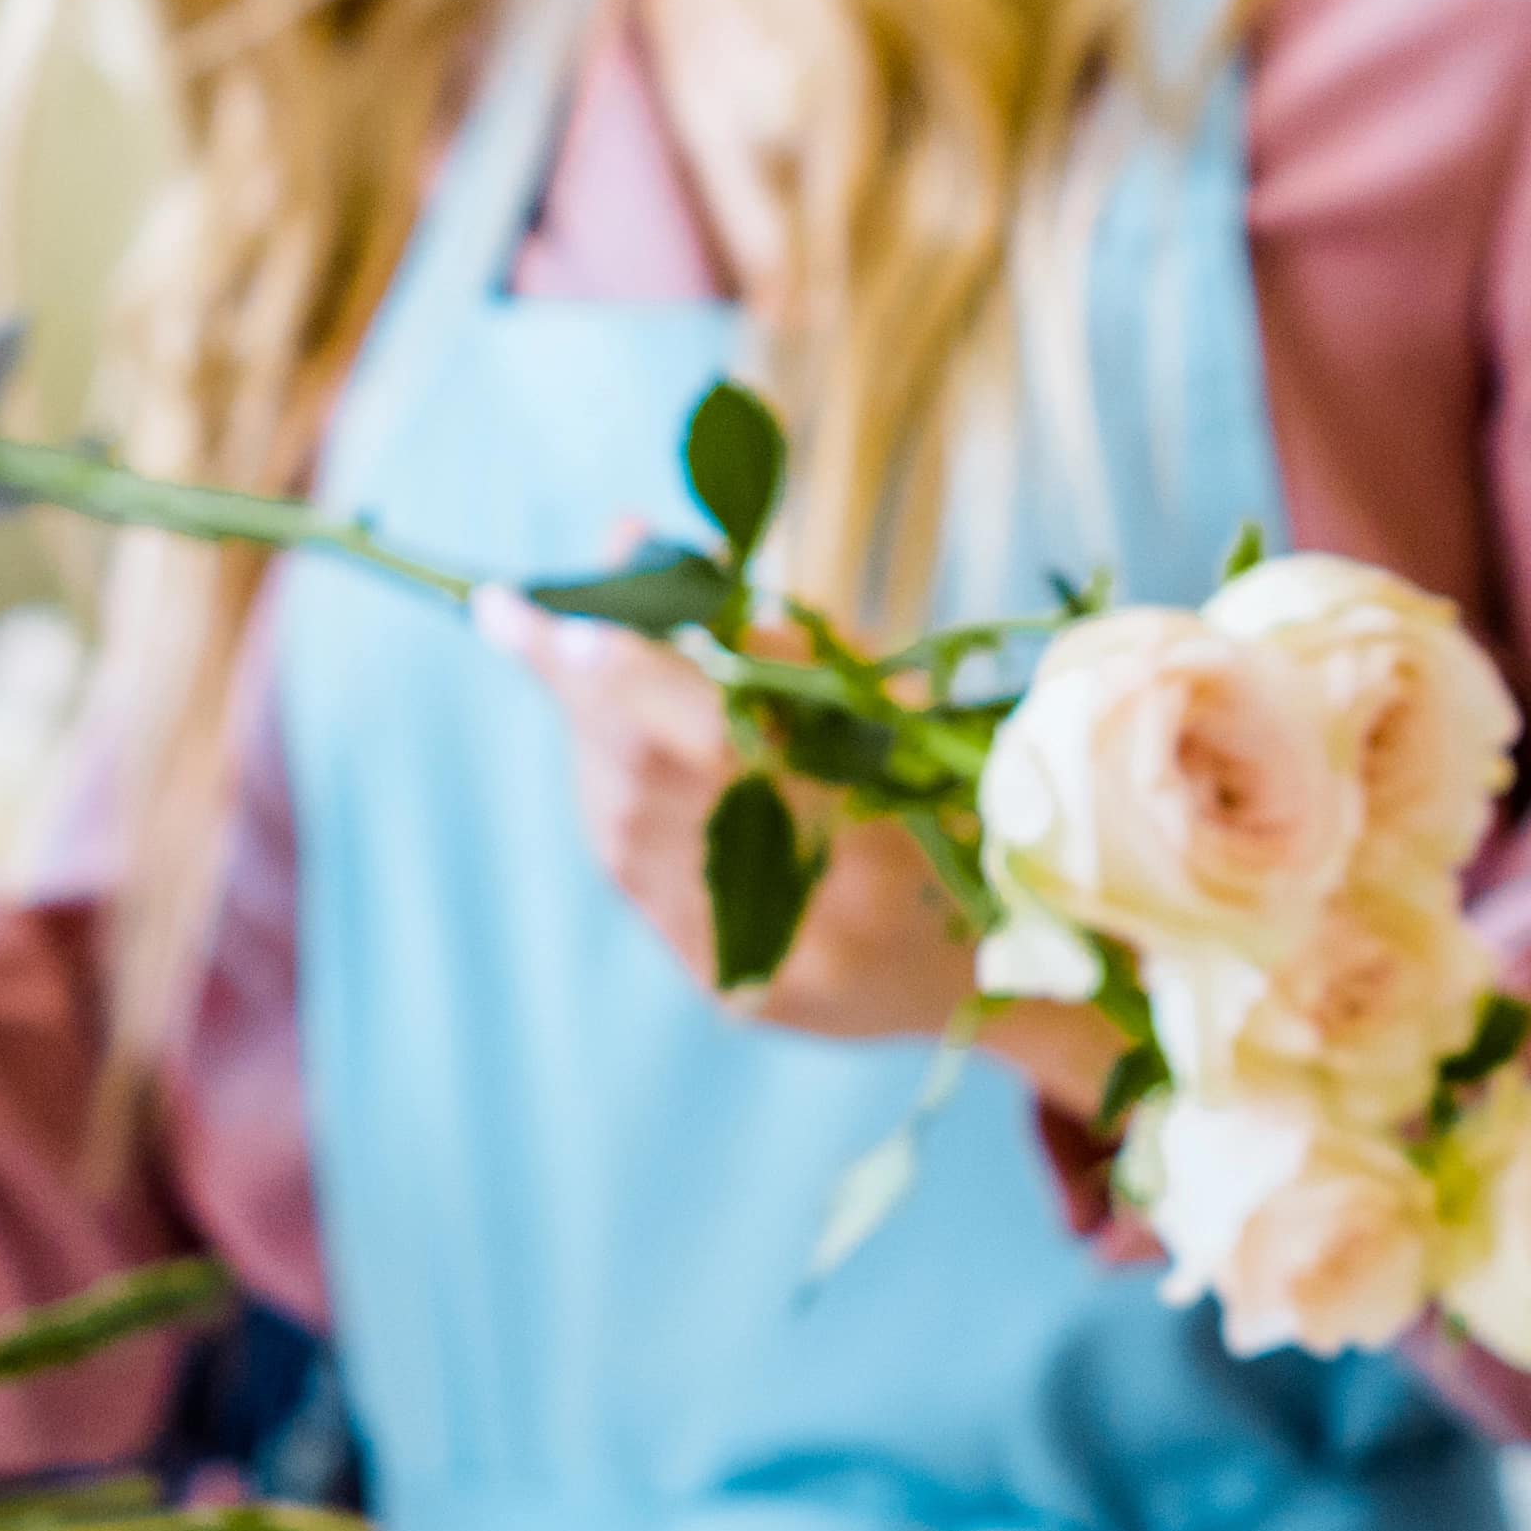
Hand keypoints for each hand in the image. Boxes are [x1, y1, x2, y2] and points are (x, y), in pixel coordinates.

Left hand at [478, 593, 1117, 1105]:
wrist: (1006, 966)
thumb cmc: (954, 797)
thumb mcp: (888, 698)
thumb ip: (762, 630)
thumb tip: (630, 539)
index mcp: (877, 821)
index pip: (714, 734)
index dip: (622, 673)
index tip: (546, 617)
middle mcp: (816, 906)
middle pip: (649, 782)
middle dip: (580, 691)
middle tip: (525, 621)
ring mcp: (769, 961)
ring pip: (624, 834)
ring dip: (588, 743)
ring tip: (573, 677)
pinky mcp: (735, 991)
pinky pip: (636, 882)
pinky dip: (611, 802)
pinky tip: (611, 758)